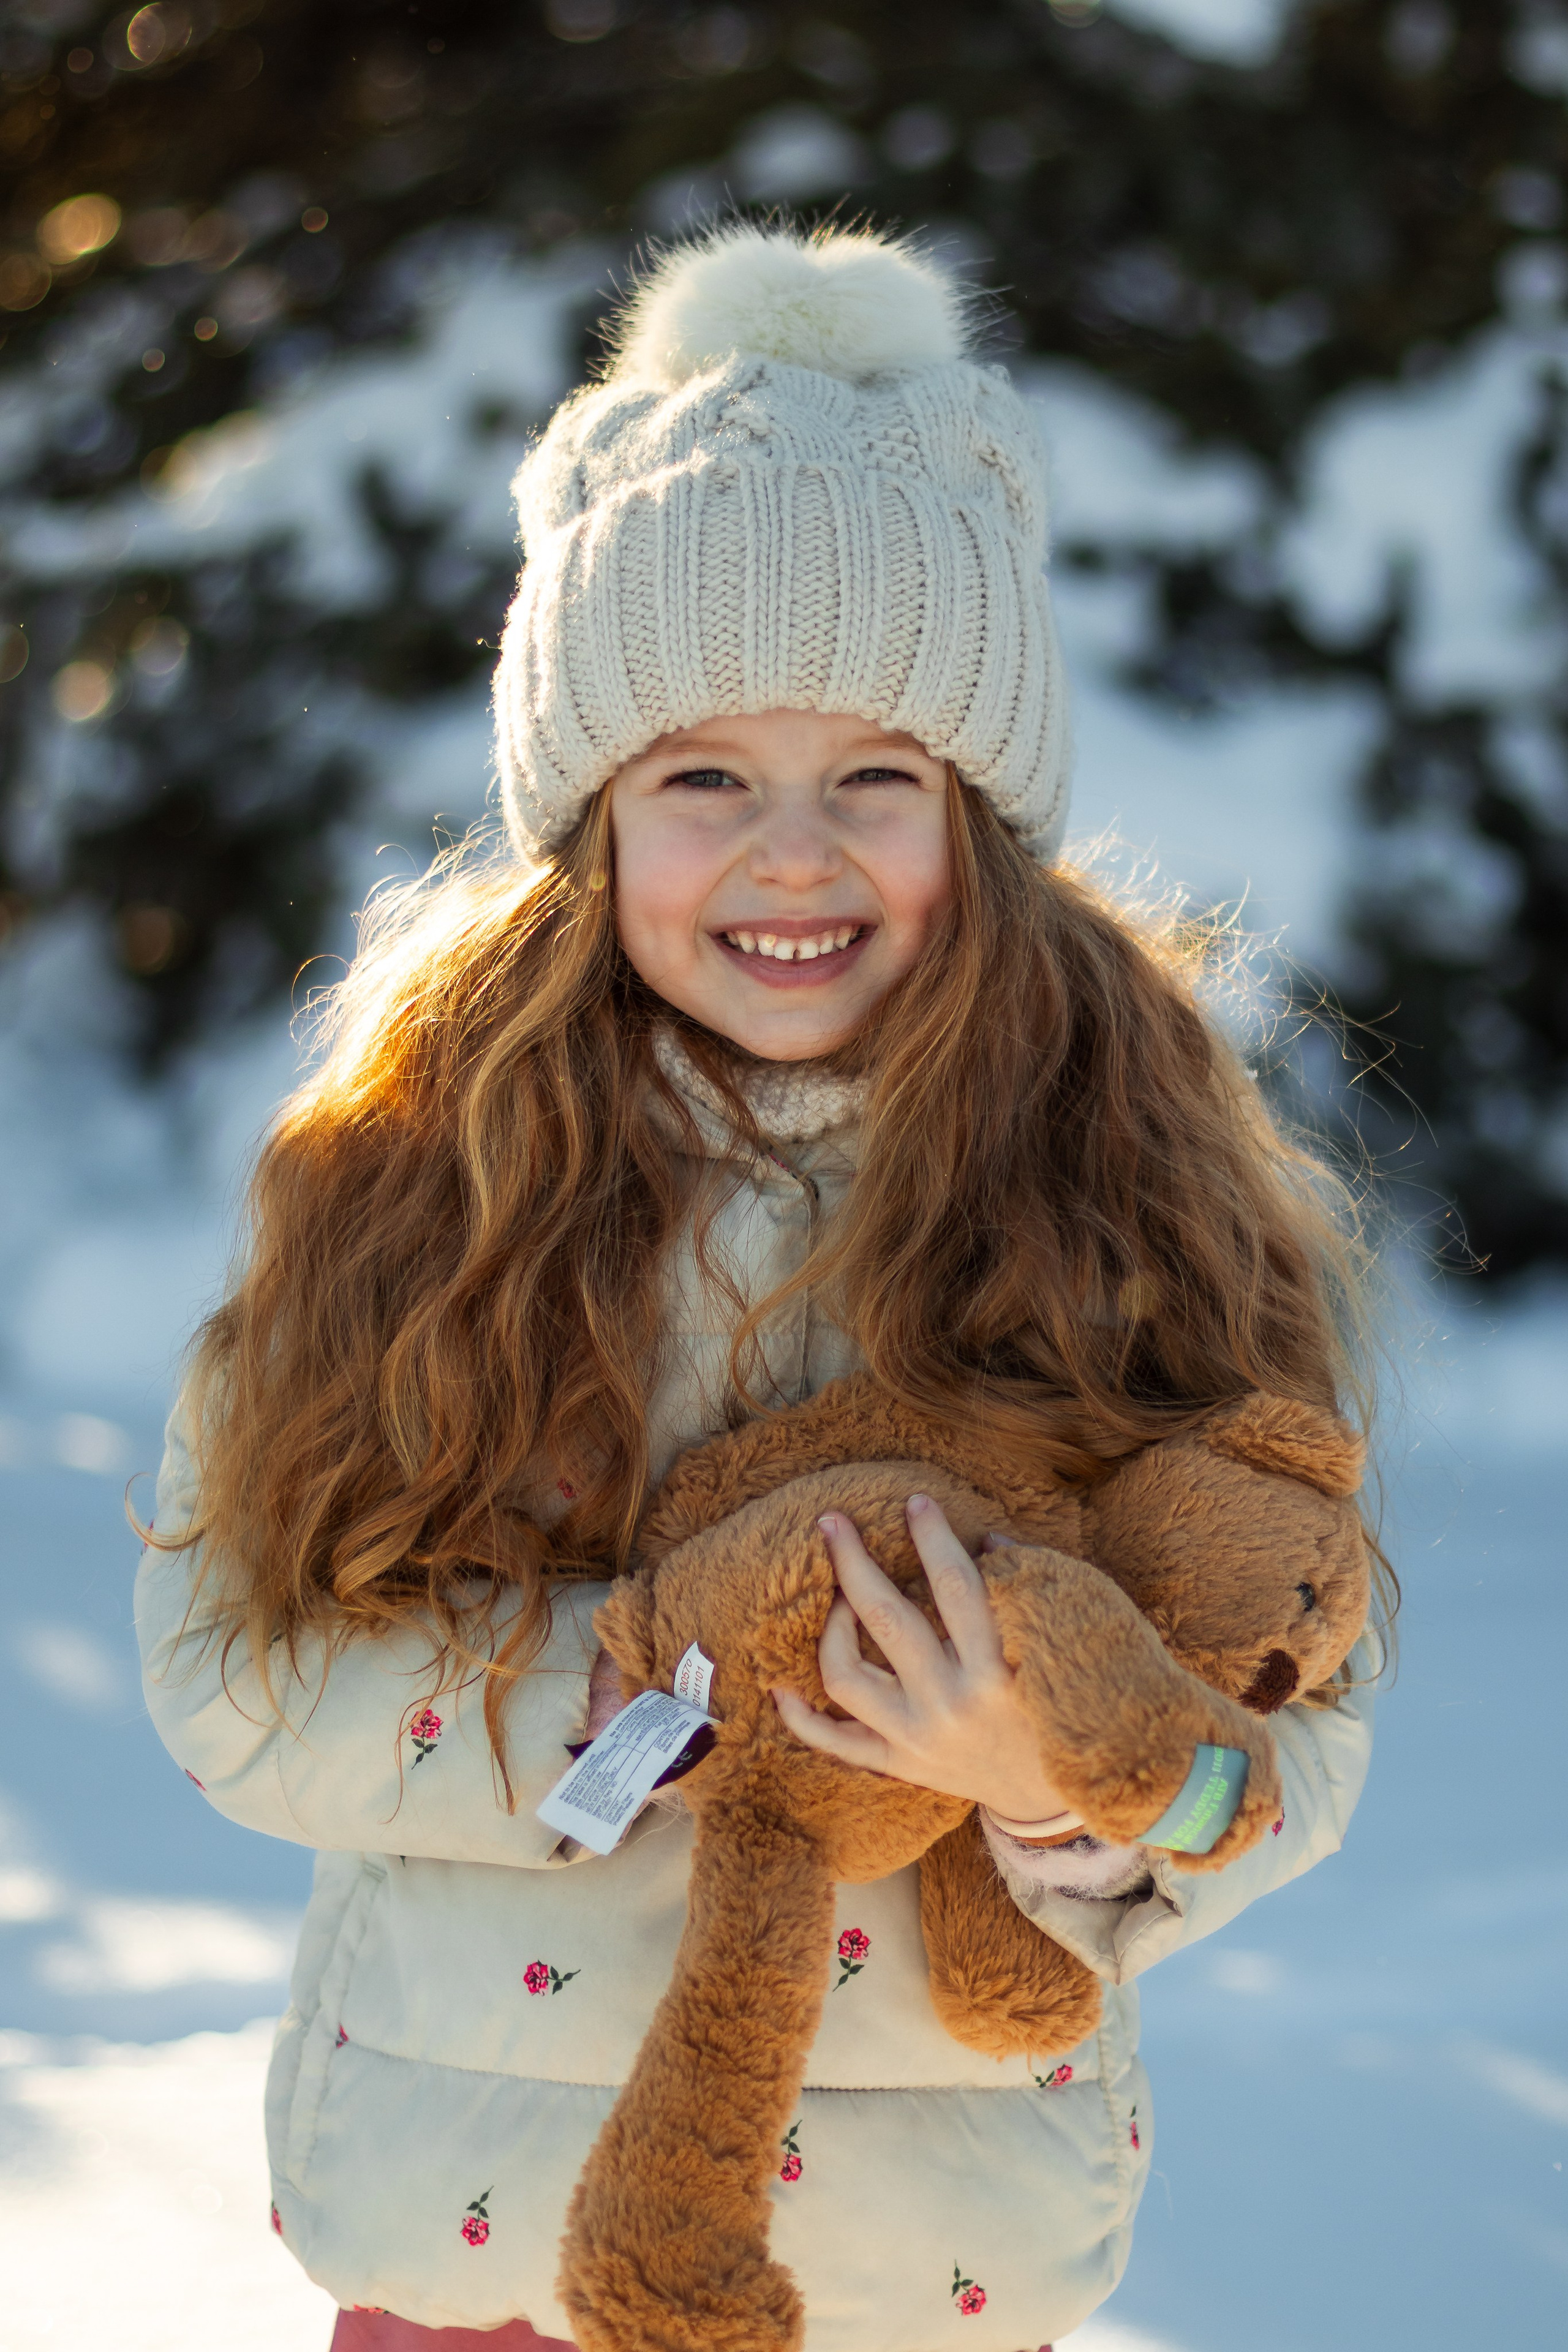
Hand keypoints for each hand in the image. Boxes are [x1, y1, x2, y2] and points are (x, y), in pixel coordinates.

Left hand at [771, 1495, 1069, 1821]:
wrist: (1048, 1799)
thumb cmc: (1056, 1707)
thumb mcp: (1061, 1646)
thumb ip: (1026, 1588)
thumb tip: (983, 1540)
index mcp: (996, 1672)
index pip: (957, 1588)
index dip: (933, 1539)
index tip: (915, 1502)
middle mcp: (950, 1706)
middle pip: (887, 1621)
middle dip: (854, 1563)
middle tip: (831, 1521)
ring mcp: (917, 1740)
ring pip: (847, 1678)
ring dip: (830, 1628)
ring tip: (835, 1597)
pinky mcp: (898, 1766)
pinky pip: (835, 1742)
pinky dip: (801, 1716)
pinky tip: (779, 1684)